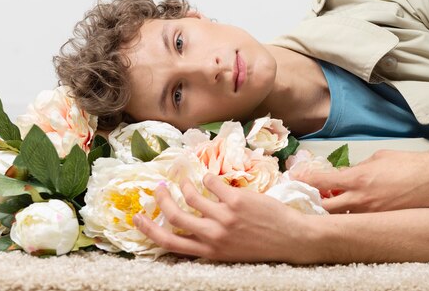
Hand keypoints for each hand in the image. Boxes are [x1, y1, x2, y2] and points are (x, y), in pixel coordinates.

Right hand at [133, 173, 312, 262]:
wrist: (291, 239)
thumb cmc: (261, 245)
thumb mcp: (229, 251)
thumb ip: (210, 240)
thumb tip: (192, 222)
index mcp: (208, 251)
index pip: (169, 242)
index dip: (149, 229)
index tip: (137, 217)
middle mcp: (212, 235)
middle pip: (174, 216)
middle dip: (161, 200)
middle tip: (158, 188)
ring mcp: (224, 217)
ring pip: (192, 196)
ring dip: (184, 185)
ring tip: (184, 179)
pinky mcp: (237, 200)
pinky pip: (213, 183)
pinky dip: (208, 177)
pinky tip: (210, 177)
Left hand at [294, 149, 428, 213]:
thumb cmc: (408, 164)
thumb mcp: (378, 157)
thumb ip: (359, 167)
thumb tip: (350, 173)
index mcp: (357, 178)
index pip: (320, 181)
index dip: (304, 180)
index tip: (295, 179)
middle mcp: (360, 198)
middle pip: (325, 208)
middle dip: (314, 204)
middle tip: (309, 200)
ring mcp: (371, 213)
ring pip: (341, 218)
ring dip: (334, 212)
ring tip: (332, 206)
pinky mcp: (382, 222)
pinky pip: (360, 222)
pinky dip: (353, 217)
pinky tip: (354, 212)